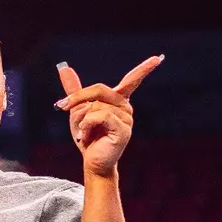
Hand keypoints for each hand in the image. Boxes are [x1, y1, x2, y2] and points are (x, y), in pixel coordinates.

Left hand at [54, 56, 163, 176]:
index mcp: (118, 100)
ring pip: (95, 106)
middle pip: (98, 89)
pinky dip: (86, 126)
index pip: (132, 80)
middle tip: (62, 106)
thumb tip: (64, 67)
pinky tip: (88, 137)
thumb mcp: (78, 110)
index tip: (158, 58)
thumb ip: (74, 90)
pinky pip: (99, 116)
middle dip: (77, 98)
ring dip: (81, 120)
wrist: (92, 162)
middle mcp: (126, 107)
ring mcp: (127, 118)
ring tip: (86, 134)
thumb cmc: (88, 137)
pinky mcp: (123, 129)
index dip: (144, 69)